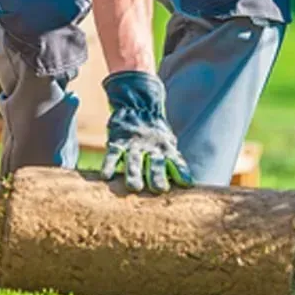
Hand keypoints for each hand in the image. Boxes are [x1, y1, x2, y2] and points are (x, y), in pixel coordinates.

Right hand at [99, 71, 192, 193]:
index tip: (186, 183)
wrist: (136, 106)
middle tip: (159, 189)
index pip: (175, 161)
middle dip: (157, 176)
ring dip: (134, 173)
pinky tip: (106, 176)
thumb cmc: (155, 133)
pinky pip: (112, 154)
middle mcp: (151, 147)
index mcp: (166, 148)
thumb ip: (173, 160)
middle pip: (155, 162)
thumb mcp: (168, 142)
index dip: (180, 171)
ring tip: (134, 187)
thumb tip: (188, 184)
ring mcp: (133, 144)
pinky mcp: (117, 142)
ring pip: (134, 159)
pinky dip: (109, 165)